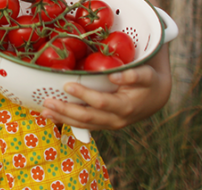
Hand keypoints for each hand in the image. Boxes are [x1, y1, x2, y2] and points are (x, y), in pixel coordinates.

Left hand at [39, 63, 170, 130]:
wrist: (156, 98)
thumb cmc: (149, 82)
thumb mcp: (146, 75)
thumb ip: (132, 75)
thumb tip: (113, 76)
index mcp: (125, 107)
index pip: (100, 103)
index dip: (83, 96)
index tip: (67, 85)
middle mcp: (116, 120)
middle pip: (87, 118)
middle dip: (65, 110)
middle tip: (47, 101)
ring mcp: (109, 124)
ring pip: (83, 125)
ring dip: (62, 118)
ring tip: (44, 111)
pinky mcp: (104, 124)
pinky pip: (83, 125)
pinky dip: (67, 121)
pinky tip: (53, 116)